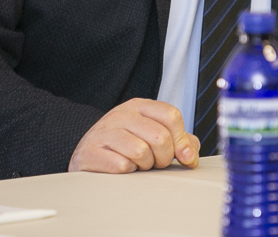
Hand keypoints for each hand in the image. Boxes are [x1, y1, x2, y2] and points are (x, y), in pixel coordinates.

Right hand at [68, 98, 199, 172]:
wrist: (86, 152)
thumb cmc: (124, 145)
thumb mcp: (150, 134)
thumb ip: (177, 140)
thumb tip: (191, 155)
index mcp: (139, 106)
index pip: (171, 115)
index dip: (182, 140)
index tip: (184, 157)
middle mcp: (121, 114)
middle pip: (160, 136)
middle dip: (164, 157)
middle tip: (156, 162)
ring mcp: (104, 132)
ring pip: (141, 152)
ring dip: (145, 165)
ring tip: (138, 164)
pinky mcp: (91, 152)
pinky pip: (122, 166)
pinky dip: (128, 172)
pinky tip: (122, 168)